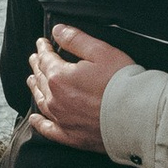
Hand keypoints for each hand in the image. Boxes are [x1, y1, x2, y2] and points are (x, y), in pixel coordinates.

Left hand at [27, 26, 134, 150]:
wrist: (135, 116)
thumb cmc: (121, 82)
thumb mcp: (101, 52)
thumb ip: (76, 40)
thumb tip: (57, 30)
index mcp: (60, 77)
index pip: (46, 59)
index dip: (43, 49)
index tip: (42, 42)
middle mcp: (55, 99)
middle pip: (41, 79)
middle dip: (37, 66)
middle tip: (35, 58)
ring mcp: (62, 119)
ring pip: (41, 102)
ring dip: (35, 89)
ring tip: (31, 80)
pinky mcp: (71, 137)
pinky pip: (49, 130)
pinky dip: (39, 123)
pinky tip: (35, 119)